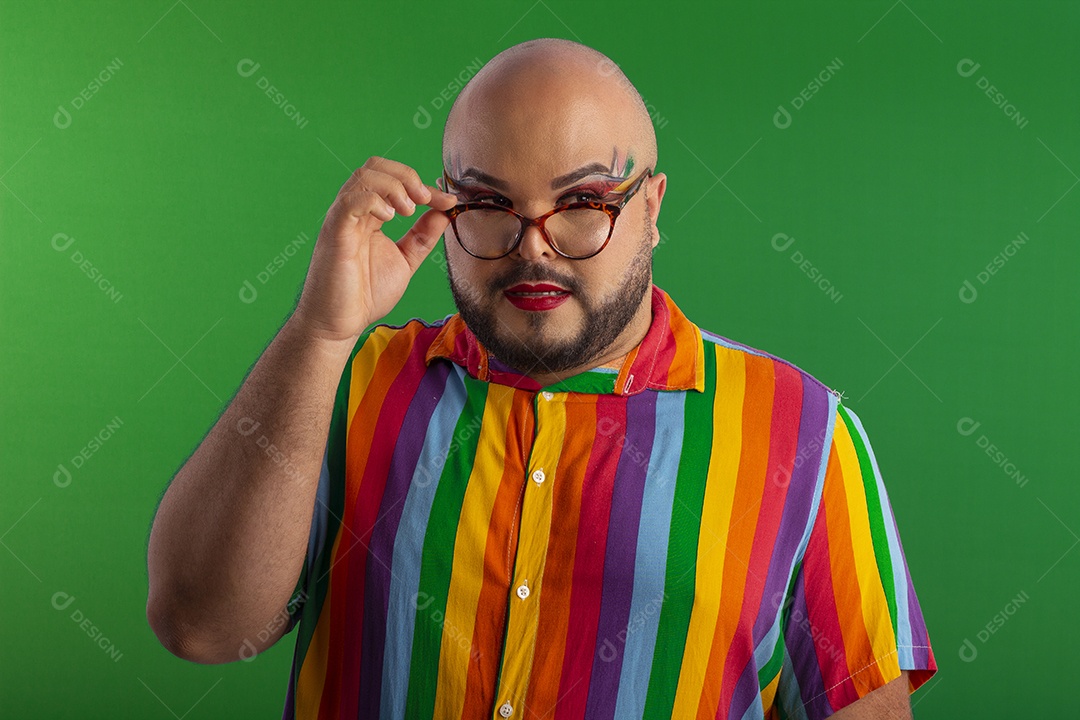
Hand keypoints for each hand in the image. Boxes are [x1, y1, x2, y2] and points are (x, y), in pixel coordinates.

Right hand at [292, 156, 457, 344]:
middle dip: (406, 175)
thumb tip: (445, 212)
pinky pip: (351, 201)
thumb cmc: (365, 294)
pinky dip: (375, 200)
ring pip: (363, 177)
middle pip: (375, 166)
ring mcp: (342, 220)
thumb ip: (423, 236)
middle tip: (425, 199)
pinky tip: (391, 217)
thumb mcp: (405, 260)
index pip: (395, 182)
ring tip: (409, 210)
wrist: (339, 324)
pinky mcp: (335, 233)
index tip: (449, 201)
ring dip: (394, 186)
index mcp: (370, 215)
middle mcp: (354, 212)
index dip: (425, 187)